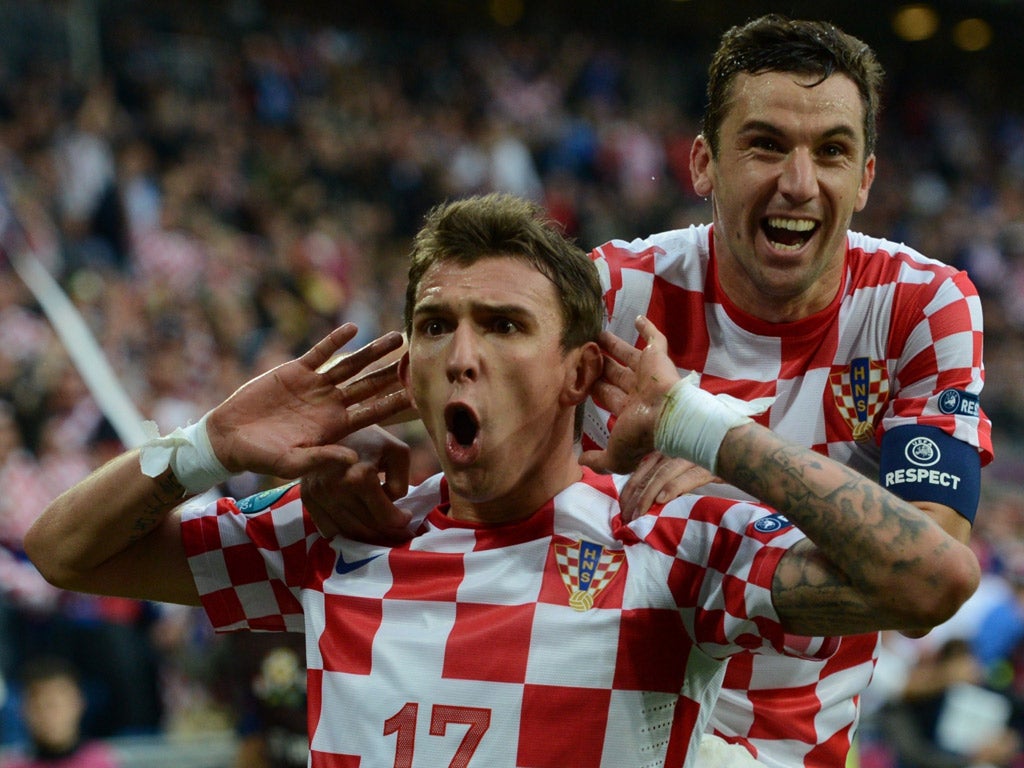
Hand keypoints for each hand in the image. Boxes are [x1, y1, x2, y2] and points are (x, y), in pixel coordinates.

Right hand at [207, 324, 409, 478]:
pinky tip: (353, 328)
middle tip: (416, 358)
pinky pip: (320, 352)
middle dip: (391, 372)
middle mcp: (330, 404)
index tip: (417, 394)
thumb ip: (322, 459)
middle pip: (369, 385)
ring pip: (350, 364)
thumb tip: (355, 459)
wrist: (229, 437)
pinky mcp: (295, 370)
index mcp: (335, 427)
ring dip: (372, 351)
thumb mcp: (292, 463)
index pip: (372, 413)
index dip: (393, 403)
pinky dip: (335, 340)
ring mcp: (315, 386)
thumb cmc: (261, 457)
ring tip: (396, 337)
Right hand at [302, 425, 414, 542]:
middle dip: (388, 534)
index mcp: (360, 477)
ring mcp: (319, 496)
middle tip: (400, 533)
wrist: (331, 427)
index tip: (407, 518)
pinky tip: (358, 527)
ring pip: (349, 532)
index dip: (401, 522)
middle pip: (367, 529)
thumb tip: (391, 504)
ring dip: (368, 538)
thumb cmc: (369, 437)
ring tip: (382, 532)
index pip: (385, 517)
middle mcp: (336, 490)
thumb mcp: (397, 451)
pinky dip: (345, 533)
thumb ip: (402, 481)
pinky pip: (328, 529)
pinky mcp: (307, 498)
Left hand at [579, 316, 680, 474]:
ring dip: (615, 346)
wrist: (668, 417)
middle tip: (585, 353)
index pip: (608, 396)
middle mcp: (638, 392)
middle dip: (601, 366)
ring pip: (629, 356)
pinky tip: (637, 317)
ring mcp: (649, 374)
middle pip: (615, 374)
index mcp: (630, 412)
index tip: (579, 379)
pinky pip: (655, 339)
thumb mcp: (616, 456)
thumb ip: (599, 460)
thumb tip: (582, 462)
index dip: (594, 389)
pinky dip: (648, 328)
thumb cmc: (641, 435)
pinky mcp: (659, 358)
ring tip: (599, 334)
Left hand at [618, 452, 718, 520]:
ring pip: (662, 474)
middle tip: (627, 519)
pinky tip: (662, 500)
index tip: (622, 510)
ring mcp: (693, 454)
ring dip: (647, 497)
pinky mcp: (709, 464)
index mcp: (669, 447)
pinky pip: (687, 476)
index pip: (641, 468)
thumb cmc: (717, 464)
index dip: (629, 490)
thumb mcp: (688, 469)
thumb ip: (669, 479)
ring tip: (638, 515)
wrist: (750, 456)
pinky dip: (672, 488)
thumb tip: (650, 502)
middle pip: (647, 472)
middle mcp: (677, 447)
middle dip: (634, 497)